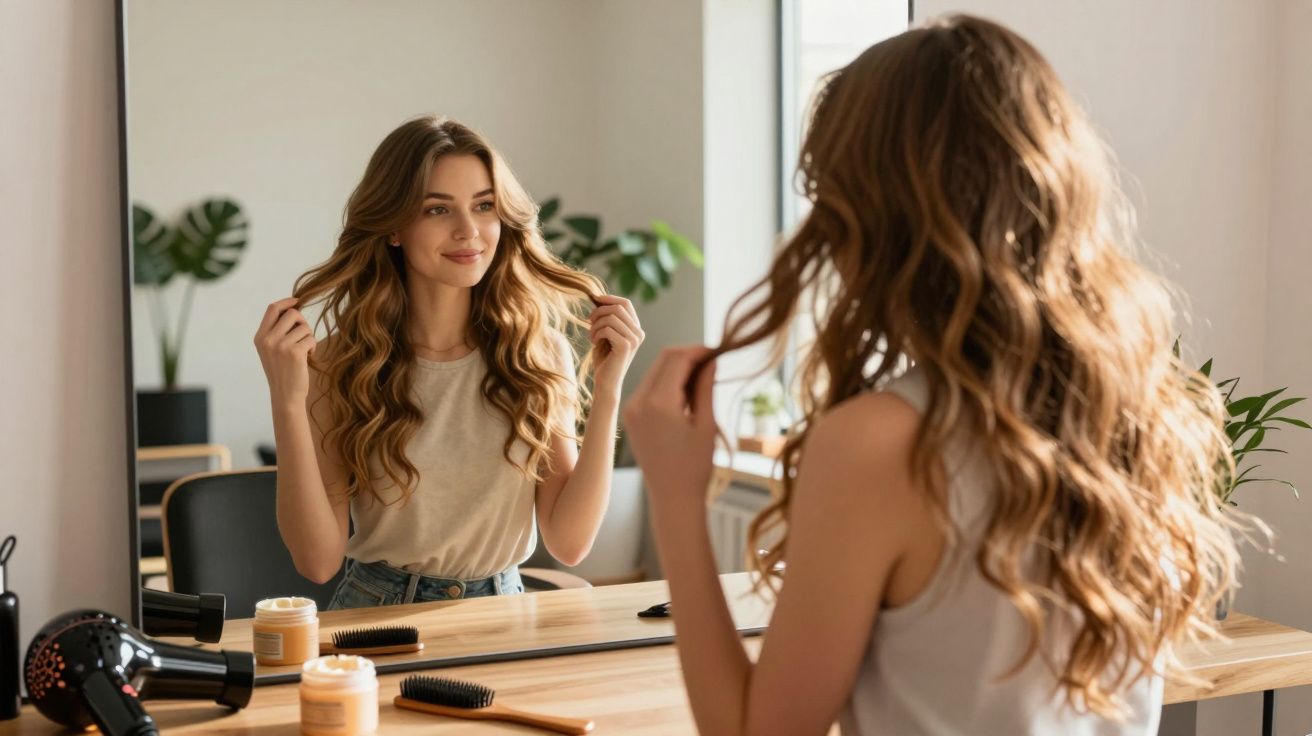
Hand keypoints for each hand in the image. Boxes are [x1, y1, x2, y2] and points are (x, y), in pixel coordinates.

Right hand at [254, 297, 315, 405]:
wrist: (285, 395)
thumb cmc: (282, 372)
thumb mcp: (272, 350)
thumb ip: (277, 331)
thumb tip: (293, 310)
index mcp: (260, 337)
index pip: (272, 309)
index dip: (286, 302)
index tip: (297, 300)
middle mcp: (268, 339)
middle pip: (292, 313)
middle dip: (303, 321)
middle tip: (304, 335)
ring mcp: (280, 346)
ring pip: (304, 327)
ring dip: (309, 338)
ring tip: (304, 351)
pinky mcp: (295, 352)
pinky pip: (311, 339)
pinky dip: (313, 347)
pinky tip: (308, 358)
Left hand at [589, 294, 643, 397]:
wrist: (605, 382)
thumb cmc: (604, 358)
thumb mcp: (605, 334)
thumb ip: (607, 318)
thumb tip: (598, 297)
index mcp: (636, 328)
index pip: (625, 303)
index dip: (609, 298)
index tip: (594, 299)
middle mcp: (638, 333)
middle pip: (618, 307)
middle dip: (599, 311)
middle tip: (588, 321)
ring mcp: (634, 339)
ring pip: (611, 317)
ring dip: (596, 324)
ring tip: (591, 335)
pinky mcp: (626, 346)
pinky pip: (607, 328)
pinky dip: (596, 333)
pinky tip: (593, 342)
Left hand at [622, 346, 717, 508]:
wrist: (672, 499)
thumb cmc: (695, 467)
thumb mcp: (706, 424)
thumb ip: (706, 387)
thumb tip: (711, 360)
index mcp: (657, 404)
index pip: (677, 358)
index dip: (699, 350)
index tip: (719, 351)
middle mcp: (638, 402)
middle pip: (664, 359)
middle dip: (689, 355)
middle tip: (713, 361)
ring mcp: (631, 409)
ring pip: (656, 370)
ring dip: (679, 367)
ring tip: (704, 377)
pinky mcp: (631, 416)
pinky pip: (650, 386)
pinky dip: (669, 381)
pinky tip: (688, 392)